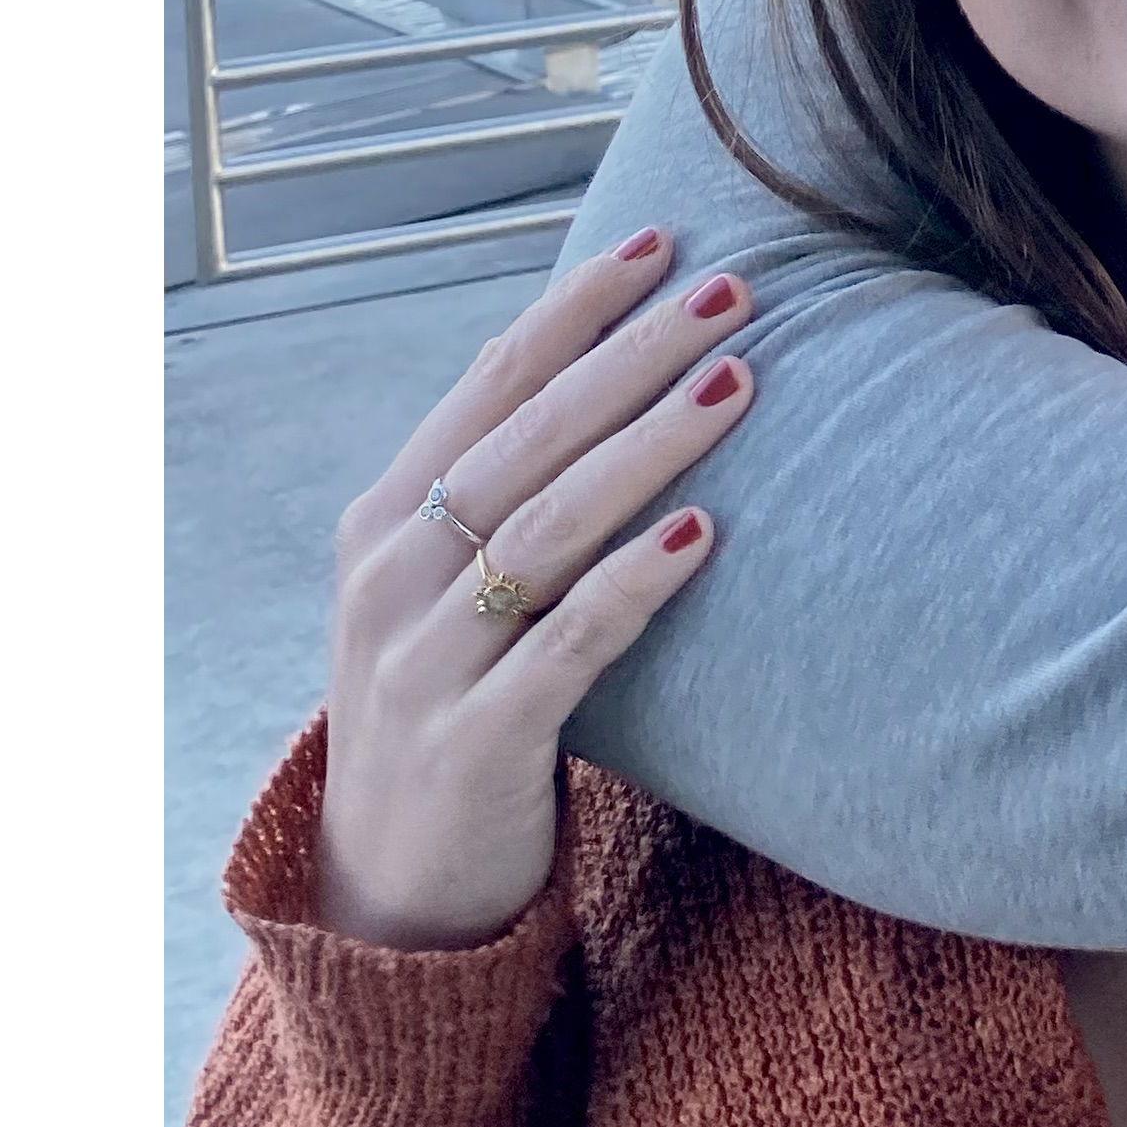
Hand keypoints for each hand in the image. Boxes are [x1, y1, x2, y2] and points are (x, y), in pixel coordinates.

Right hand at [315, 230, 757, 948]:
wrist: (392, 887)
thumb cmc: (451, 699)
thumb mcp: (447, 585)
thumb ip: (507, 488)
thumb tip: (620, 363)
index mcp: (387, 520)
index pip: (492, 383)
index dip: (576, 307)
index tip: (663, 239)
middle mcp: (393, 576)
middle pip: (531, 437)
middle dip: (635, 353)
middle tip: (733, 289)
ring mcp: (424, 659)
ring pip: (551, 524)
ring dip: (651, 445)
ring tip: (738, 381)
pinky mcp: (472, 740)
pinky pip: (566, 642)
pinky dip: (633, 580)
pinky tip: (702, 530)